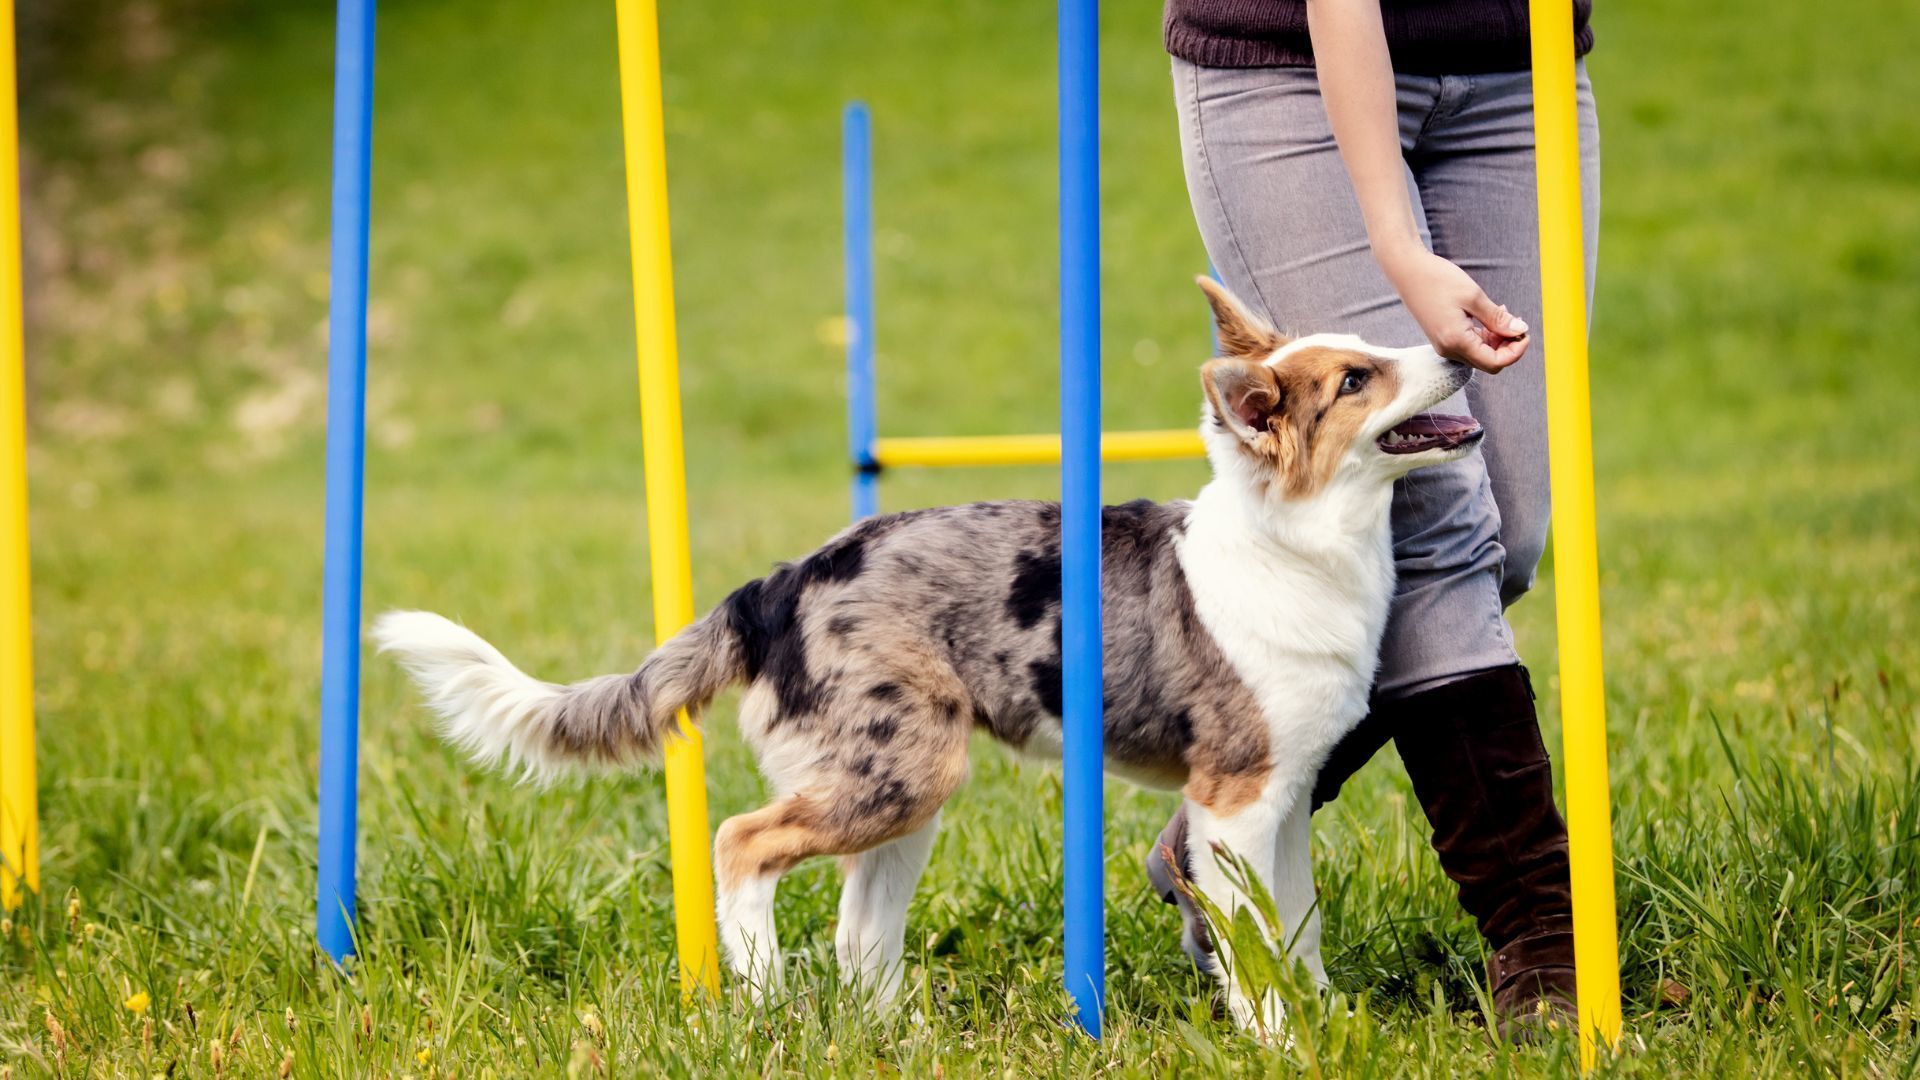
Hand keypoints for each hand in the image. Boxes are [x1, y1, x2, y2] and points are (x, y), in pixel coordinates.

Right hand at [1377, 244, 1529, 371]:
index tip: (1524, 331)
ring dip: (1496, 340)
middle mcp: (1449, 350)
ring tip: (1502, 313)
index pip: (1495, 363)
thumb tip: (1520, 330)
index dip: (1515, 351)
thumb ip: (1497, 318)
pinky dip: (1484, 336)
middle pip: (1488, 362)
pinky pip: (1470, 346)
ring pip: (1480, 355)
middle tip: (1515, 321)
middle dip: (1507, 346)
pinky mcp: (1443, 338)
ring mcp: (1444, 346)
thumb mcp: (1473, 296)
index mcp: (1457, 341)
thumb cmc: (1438, 280)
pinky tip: (1488, 316)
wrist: (1407, 271)